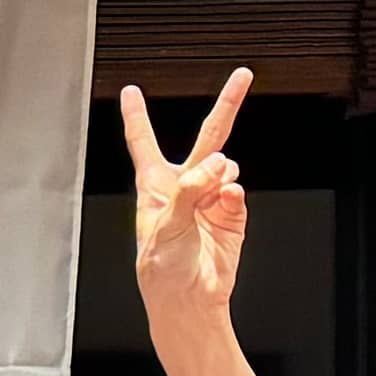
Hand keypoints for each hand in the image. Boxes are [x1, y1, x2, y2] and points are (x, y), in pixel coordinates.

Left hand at [122, 71, 254, 337]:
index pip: (144, 142)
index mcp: (155, 186)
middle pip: (207, 136)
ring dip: (222, 174)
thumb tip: (218, 167)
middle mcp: (185, 187)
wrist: (189, 299)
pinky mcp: (233, 214)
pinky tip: (226, 202)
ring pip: (227, 165)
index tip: (132, 91)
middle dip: (227, 105)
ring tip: (211, 196)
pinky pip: (239, 191)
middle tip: (243, 76)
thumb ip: (189, 191)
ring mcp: (212, 198)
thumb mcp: (163, 226)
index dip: (137, 115)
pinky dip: (234, 194)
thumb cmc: (162, 269)